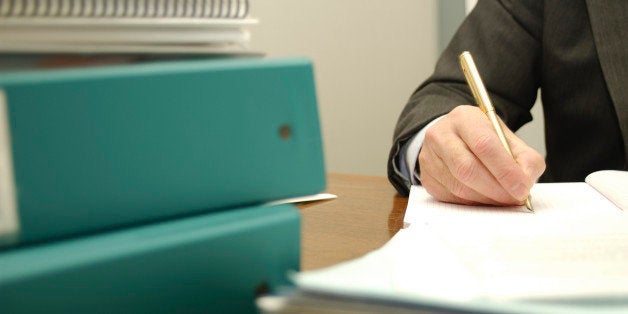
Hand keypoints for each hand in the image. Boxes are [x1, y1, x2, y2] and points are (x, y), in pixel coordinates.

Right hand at [418, 105, 545, 205]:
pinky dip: (473, 202)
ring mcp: (429, 157)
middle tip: (514, 198)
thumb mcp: (507, 139)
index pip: (484, 145)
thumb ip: (525, 158)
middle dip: (496, 189)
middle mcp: (441, 134)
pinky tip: (484, 197)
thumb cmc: (483, 140)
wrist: (455, 139)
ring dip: (486, 199)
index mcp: (464, 118)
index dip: (505, 170)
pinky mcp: (426, 178)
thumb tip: (525, 182)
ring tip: (502, 198)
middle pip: (467, 168)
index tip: (522, 188)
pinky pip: (451, 197)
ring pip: (459, 187)